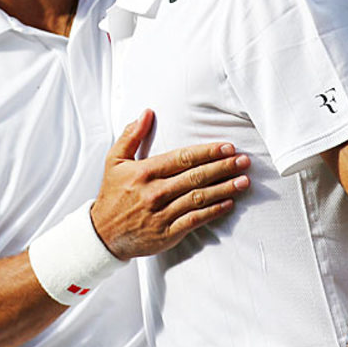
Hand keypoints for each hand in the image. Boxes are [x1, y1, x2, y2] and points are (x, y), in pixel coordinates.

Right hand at [91, 110, 249, 259]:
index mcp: (144, 172)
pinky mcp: (167, 233)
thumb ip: (131, 136)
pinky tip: (229, 203)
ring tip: (244, 181)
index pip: (182, 158)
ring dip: (224, 189)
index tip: (227, 147)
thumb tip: (147, 112)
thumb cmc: (113, 194)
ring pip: (199, 198)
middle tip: (244, 161)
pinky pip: (195, 220)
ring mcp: (162, 214)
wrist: (103, 234)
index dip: (207, 152)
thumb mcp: (114, 161)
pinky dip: (213, 211)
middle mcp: (154, 192)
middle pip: (195, 177)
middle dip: (222, 168)